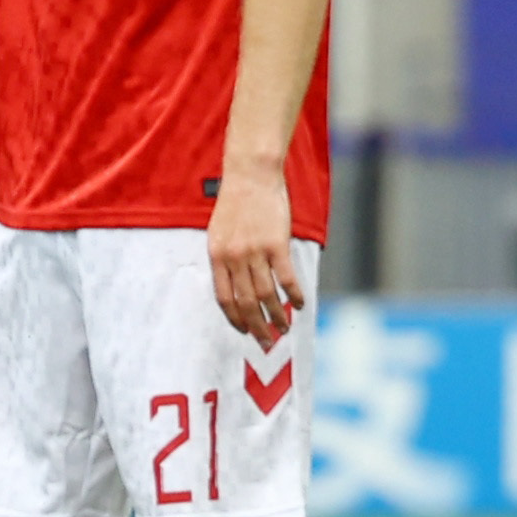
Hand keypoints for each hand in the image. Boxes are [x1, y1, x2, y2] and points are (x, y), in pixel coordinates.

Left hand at [207, 158, 302, 342]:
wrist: (251, 175)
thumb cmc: (236, 202)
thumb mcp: (219, 231)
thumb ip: (225, 258)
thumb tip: (234, 286)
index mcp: (216, 256)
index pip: (224, 298)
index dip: (234, 319)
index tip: (245, 330)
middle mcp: (234, 257)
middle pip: (245, 303)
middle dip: (257, 327)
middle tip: (266, 341)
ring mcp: (255, 251)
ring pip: (267, 295)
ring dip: (277, 316)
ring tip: (285, 327)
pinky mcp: (276, 244)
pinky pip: (286, 278)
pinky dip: (294, 295)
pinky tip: (300, 304)